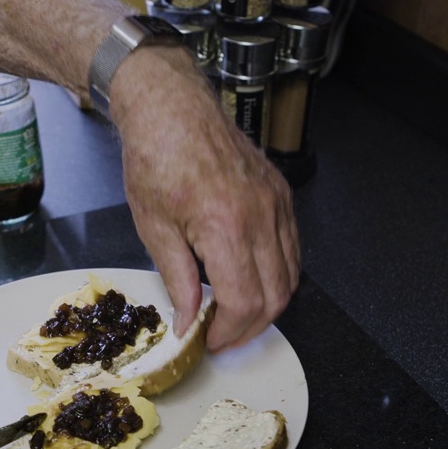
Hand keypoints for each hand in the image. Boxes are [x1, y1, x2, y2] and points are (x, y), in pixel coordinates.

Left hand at [109, 46, 300, 351]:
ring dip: (268, 303)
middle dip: (252, 327)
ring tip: (237, 314)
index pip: (245, 302)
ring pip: (292, 274)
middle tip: (224, 336)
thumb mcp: (155, 228)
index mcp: (225, 228)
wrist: (171, 108)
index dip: (230, 332)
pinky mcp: (280, 194)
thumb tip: (188, 320)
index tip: (211, 341)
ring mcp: (276, 204)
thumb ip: (178, 280)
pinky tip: (252, 279)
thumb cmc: (156, 157)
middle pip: (277, 296)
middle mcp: (260, 217)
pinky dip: (279, 273)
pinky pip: (292, 247)